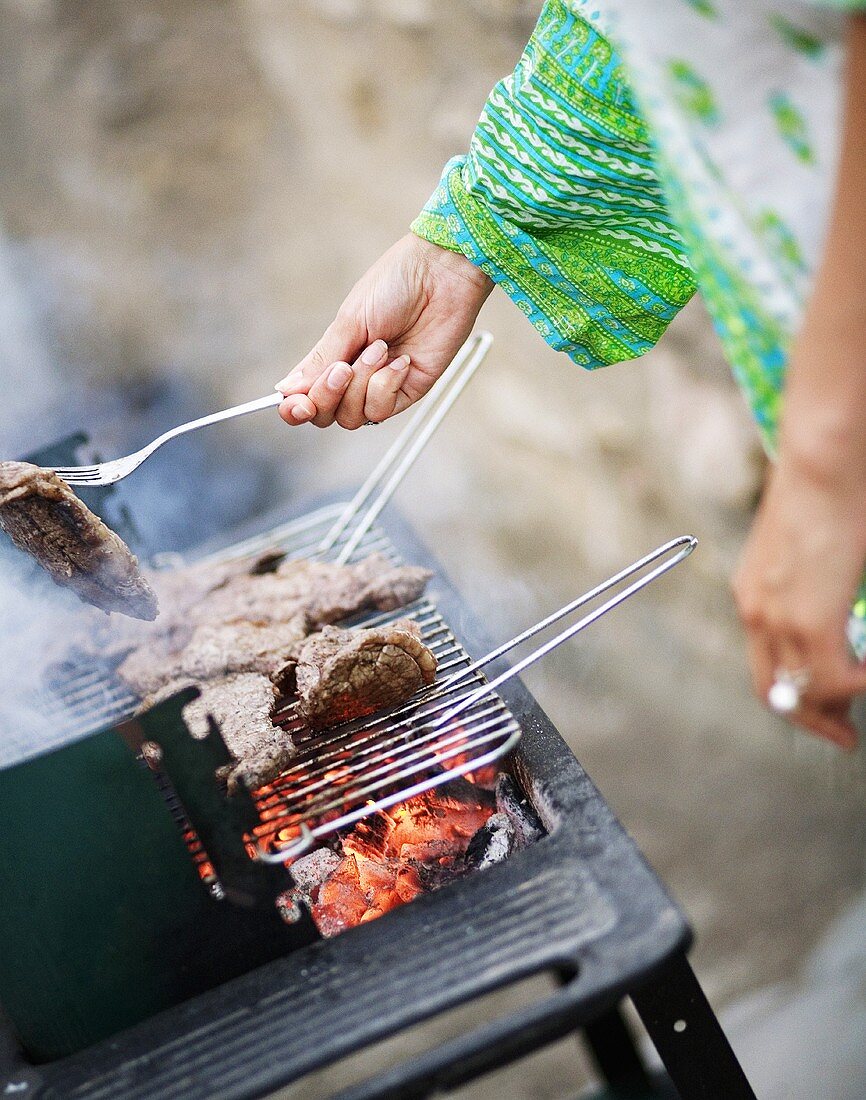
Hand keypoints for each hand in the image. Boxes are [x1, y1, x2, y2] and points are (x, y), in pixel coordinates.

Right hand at [274, 233, 492, 428]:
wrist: (441, 274)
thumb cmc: (395, 284)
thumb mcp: (349, 321)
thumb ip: (319, 360)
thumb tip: (286, 390)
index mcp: (334, 355)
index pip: (305, 396)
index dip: (295, 408)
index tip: (296, 405)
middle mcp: (355, 376)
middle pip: (326, 415)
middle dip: (328, 396)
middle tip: (342, 368)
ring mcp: (382, 385)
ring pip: (353, 417)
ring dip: (362, 383)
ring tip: (380, 349)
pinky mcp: (409, 390)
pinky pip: (383, 409)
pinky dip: (386, 385)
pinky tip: (401, 360)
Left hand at [733, 455, 865, 748]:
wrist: (821, 463)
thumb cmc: (824, 493)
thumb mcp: (810, 549)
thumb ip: (815, 589)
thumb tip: (835, 608)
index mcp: (752, 594)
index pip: (767, 664)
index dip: (796, 694)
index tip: (827, 707)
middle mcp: (755, 611)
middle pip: (776, 692)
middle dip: (813, 720)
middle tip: (845, 736)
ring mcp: (776, 619)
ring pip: (808, 692)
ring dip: (840, 709)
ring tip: (860, 723)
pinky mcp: (807, 620)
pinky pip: (835, 680)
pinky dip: (859, 688)